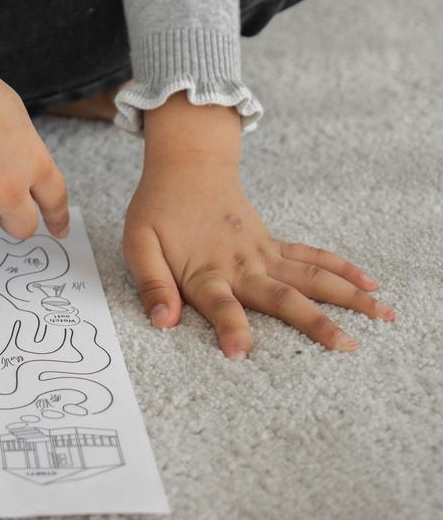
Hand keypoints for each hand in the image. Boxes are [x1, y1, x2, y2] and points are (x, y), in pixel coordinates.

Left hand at [123, 92, 394, 358]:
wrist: (186, 164)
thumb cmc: (158, 207)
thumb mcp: (138, 242)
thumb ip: (151, 283)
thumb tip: (162, 322)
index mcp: (205, 270)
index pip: (219, 305)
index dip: (228, 328)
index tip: (239, 354)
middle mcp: (241, 265)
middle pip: (282, 297)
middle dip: (315, 323)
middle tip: (346, 346)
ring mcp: (262, 254)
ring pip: (310, 278)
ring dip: (346, 297)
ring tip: (381, 315)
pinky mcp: (272, 245)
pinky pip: (311, 258)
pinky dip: (341, 269)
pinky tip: (369, 284)